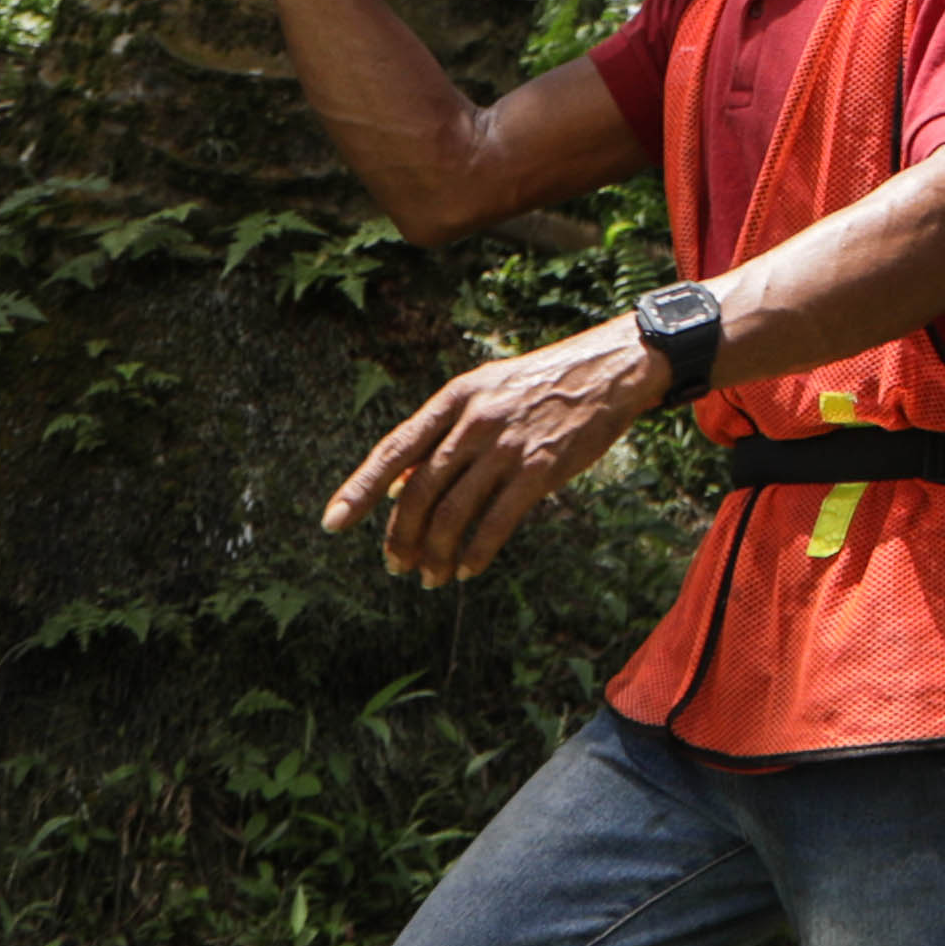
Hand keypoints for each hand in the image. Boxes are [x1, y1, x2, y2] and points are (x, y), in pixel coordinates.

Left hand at [327, 321, 667, 586]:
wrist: (610, 369)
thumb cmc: (542, 385)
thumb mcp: (485, 393)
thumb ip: (442, 436)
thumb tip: (396, 485)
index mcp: (454, 398)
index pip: (394, 449)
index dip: (359, 489)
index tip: (333, 523)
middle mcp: (474, 421)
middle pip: (420, 491)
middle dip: (400, 536)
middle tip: (395, 565)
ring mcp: (507, 445)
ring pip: (453, 513)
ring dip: (435, 553)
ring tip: (429, 576)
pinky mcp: (540, 469)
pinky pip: (496, 523)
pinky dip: (475, 552)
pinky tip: (467, 568)